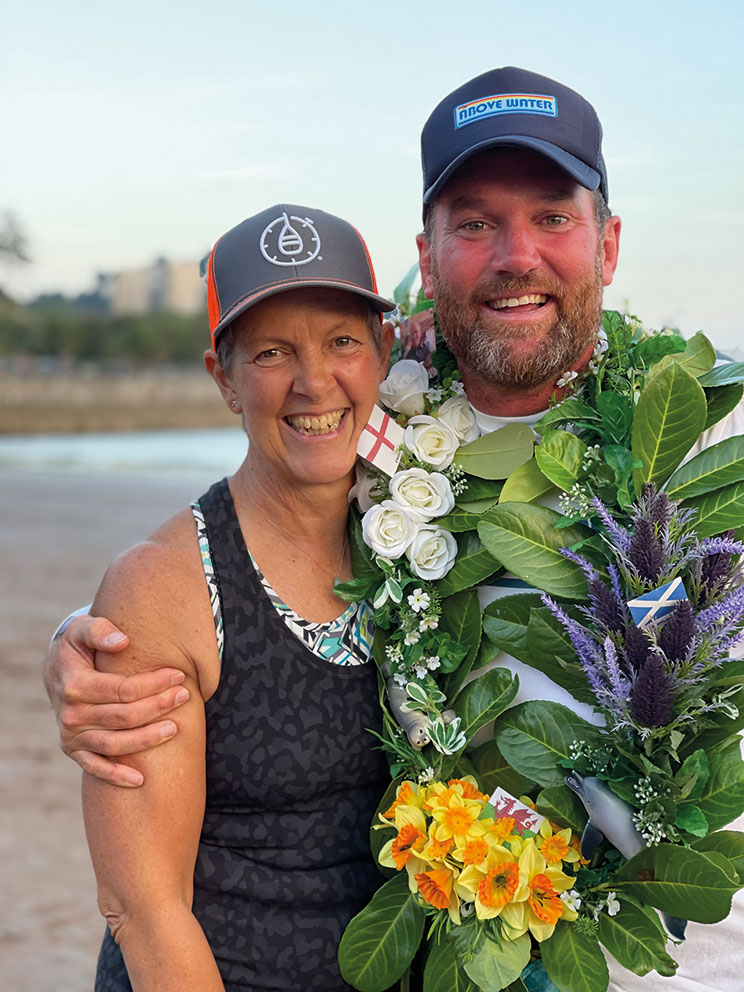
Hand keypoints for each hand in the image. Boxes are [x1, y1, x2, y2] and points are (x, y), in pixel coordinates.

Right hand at [43, 615, 189, 786]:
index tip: (178, 676)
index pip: (123, 689)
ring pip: (115, 744)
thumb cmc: (77, 645)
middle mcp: (71, 714)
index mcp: (74, 685)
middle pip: (124, 717)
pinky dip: (116, 776)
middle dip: (158, 706)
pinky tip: (140, 780)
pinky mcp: (73, 749)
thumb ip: (100, 630)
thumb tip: (123, 641)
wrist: (56, 669)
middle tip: (185, 695)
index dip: (154, 684)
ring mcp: (71, 735)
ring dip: (147, 739)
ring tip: (175, 728)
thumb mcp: (82, 627)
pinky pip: (95, 767)